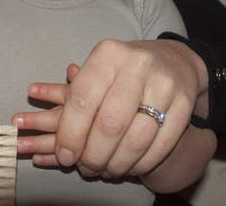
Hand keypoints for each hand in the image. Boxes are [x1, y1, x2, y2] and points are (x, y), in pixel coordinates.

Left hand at [14, 39, 206, 178]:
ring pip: (136, 138)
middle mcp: (137, 65)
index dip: (70, 133)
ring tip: (105, 170)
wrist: (172, 61)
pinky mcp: (184, 104)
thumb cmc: (121, 68)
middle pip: (109, 123)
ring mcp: (164, 84)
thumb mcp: (96, 68)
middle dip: (93, 154)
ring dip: (117, 163)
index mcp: (108, 54)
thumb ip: (73, 92)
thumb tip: (41, 113)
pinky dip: (141, 163)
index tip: (65, 155)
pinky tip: (129, 167)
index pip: (82, 98)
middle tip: (85, 168)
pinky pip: (160, 145)